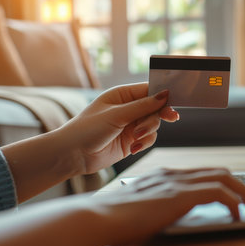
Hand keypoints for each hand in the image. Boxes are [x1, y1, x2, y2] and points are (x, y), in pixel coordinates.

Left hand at [62, 82, 178, 174]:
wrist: (72, 155)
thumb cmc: (87, 129)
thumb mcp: (116, 115)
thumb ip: (142, 106)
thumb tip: (164, 95)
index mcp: (122, 95)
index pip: (148, 90)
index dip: (162, 95)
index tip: (172, 101)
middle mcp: (128, 108)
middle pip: (155, 107)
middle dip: (158, 115)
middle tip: (171, 118)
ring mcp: (131, 124)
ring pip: (153, 124)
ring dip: (148, 131)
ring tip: (135, 137)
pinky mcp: (132, 140)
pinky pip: (148, 138)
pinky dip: (144, 142)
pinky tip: (133, 147)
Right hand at [93, 168, 244, 245]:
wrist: (98, 217)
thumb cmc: (111, 219)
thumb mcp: (138, 208)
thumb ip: (154, 206)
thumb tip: (163, 216)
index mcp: (164, 176)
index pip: (201, 172)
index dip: (221, 180)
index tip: (232, 191)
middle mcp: (173, 175)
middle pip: (217, 171)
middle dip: (237, 184)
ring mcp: (177, 183)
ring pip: (222, 177)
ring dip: (241, 191)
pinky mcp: (180, 195)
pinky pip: (218, 192)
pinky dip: (233, 201)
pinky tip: (237, 214)